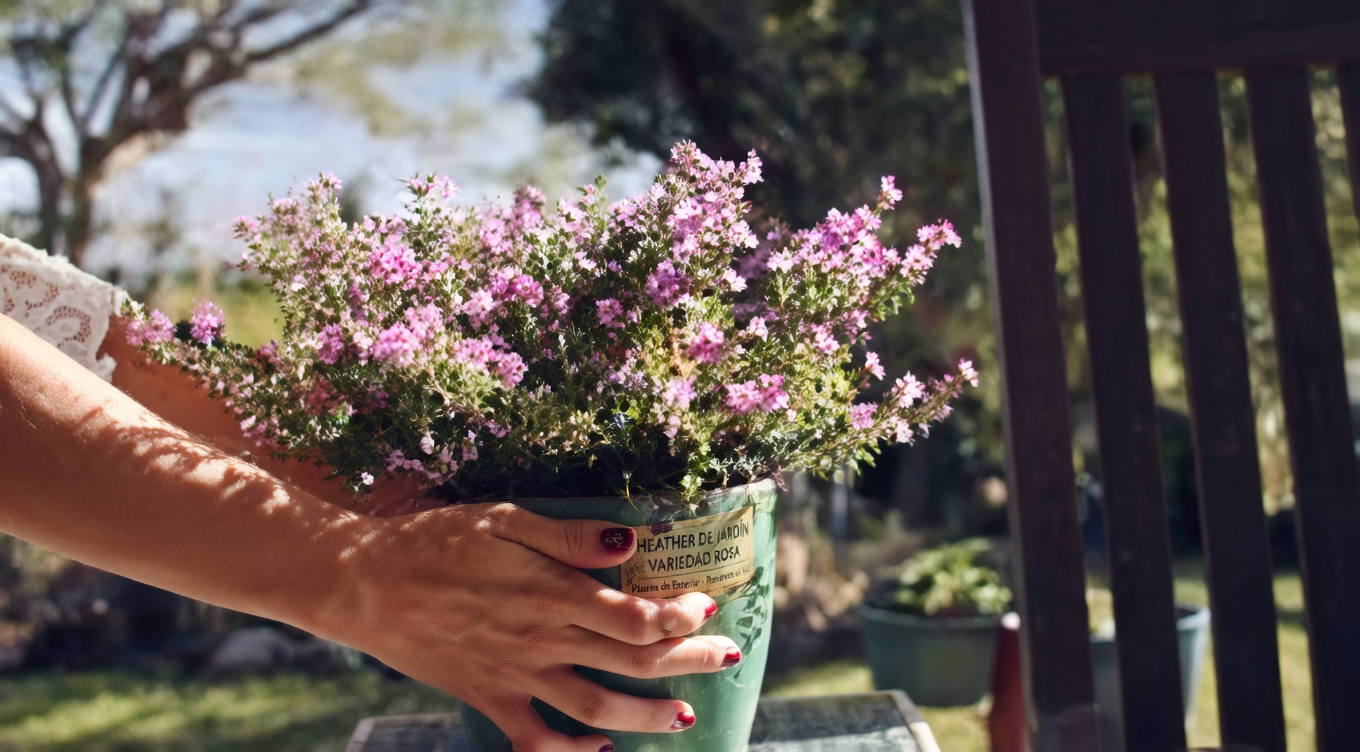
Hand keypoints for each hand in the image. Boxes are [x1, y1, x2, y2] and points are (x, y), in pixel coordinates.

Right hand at [324, 503, 739, 751]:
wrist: (364, 584)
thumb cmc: (435, 541)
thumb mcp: (503, 519)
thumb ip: (568, 535)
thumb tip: (631, 540)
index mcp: (550, 592)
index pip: (634, 615)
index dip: (679, 615)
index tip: (707, 605)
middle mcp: (540, 639)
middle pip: (630, 660)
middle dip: (687, 661)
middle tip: (728, 657)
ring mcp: (514, 674)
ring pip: (595, 706)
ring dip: (646, 715)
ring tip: (685, 718)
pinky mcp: (486, 696)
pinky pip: (533, 739)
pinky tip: (598, 749)